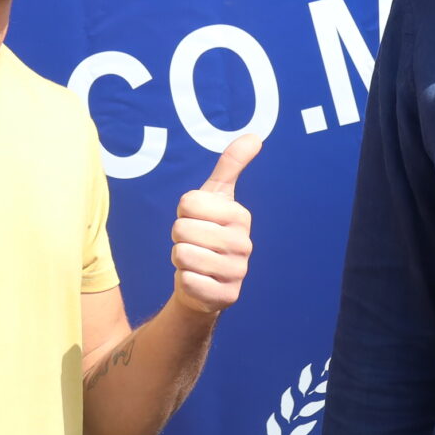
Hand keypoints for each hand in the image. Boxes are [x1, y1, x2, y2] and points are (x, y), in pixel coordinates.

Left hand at [171, 136, 258, 312]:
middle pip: (181, 229)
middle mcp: (244, 244)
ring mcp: (237, 272)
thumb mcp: (217, 197)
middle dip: (179, 237)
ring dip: (180, 259)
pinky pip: (186, 281)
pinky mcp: (226, 297)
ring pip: (182, 254)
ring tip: (196, 260)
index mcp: (241, 216)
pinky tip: (198, 281)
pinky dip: (184, 281)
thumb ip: (231, 166)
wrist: (205, 282)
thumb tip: (255, 136)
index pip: (188, 202)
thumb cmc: (208, 233)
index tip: (196, 219)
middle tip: (194, 243)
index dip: (183, 211)